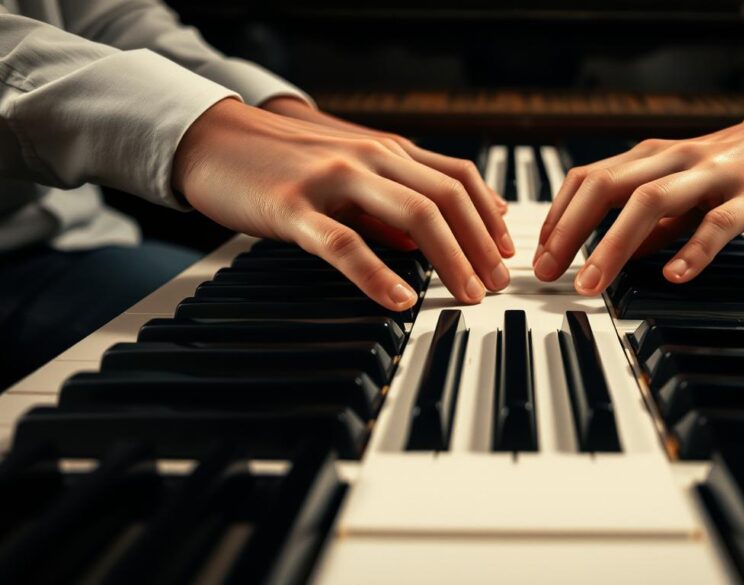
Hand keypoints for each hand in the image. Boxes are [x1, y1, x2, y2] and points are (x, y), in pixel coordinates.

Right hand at [173, 98, 512, 309]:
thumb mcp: (348, 173)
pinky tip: (401, 299)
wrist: (212, 138)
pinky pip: (345, 243)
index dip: (490, 216)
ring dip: (450, 258)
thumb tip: (433, 239)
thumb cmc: (283, 160)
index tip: (505, 253)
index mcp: (387, 150)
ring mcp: (334, 179)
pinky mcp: (294, 207)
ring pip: (414, 213)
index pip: (459, 177)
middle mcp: (370, 157)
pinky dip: (379, 274)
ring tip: (467, 294)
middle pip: (448, 197)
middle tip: (496, 283)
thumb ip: (391, 201)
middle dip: (481, 245)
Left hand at [532, 117, 743, 294]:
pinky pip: (718, 224)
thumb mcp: (681, 192)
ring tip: (592, 283)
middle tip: (549, 273)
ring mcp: (712, 175)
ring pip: (652, 201)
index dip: (559, 217)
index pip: (588, 179)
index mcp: (650, 156)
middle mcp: (673, 159)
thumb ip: (649, 224)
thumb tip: (612, 258)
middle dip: (571, 231)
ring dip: (613, 245)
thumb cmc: (734, 171)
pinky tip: (674, 277)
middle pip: (608, 186)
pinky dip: (692, 251)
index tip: (541, 256)